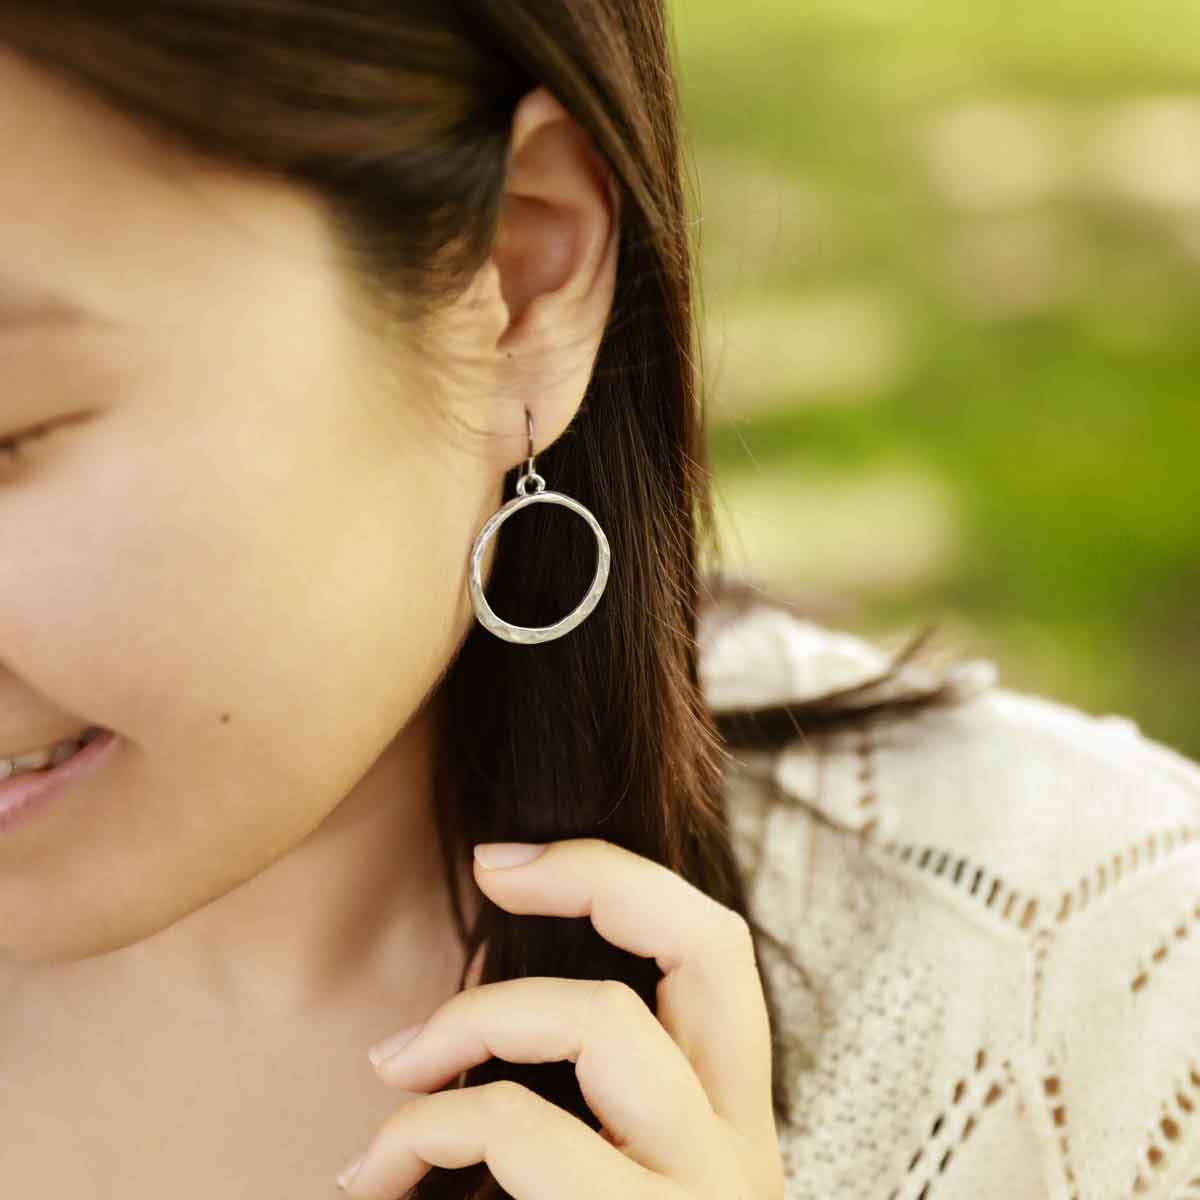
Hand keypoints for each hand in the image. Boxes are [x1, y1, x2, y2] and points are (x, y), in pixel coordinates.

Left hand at [335, 837, 785, 1198]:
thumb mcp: (605, 1185)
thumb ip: (573, 1108)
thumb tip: (463, 1022)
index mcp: (729, 1126)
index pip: (715, 953)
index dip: (620, 877)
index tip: (509, 863)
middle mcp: (740, 1151)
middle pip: (712, 946)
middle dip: (600, 878)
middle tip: (490, 870)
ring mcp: (703, 1199)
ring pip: (605, 1025)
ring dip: (475, 1021)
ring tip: (394, 1069)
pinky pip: (525, 1136)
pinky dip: (433, 1128)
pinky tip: (378, 1174)